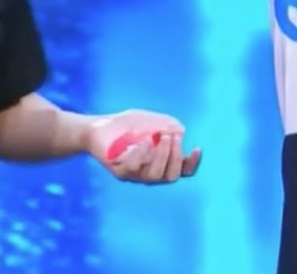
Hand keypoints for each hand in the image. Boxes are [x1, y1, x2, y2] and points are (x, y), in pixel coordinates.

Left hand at [86, 110, 201, 183]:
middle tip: (172, 136)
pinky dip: (142, 153)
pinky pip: (134, 168)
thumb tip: (180, 133)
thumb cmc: (129, 125)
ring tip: (161, 136)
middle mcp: (151, 172)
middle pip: (172, 176)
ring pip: (156, 175)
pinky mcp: (120, 172)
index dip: (193, 163)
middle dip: (176, 156)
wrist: (100, 127)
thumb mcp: (153, 120)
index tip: (196, 147)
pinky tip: (144, 140)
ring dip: (162, 155)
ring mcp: (136, 175)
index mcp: (163, 162)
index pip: (183, 171)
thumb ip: (169, 125)